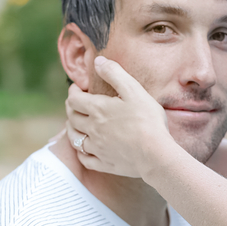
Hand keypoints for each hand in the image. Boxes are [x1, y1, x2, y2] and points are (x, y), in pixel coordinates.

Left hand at [65, 56, 171, 177]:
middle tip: (75, 104)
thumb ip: (115, 73)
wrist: (156, 154)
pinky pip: (85, 159)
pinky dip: (81, 153)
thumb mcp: (134, 90)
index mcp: (98, 109)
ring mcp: (98, 148)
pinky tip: (84, 150)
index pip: (74, 99)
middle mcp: (93, 129)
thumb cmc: (148, 120)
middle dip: (71, 109)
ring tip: (75, 125)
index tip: (76, 88)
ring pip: (74, 139)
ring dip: (72, 130)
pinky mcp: (105, 164)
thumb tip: (98, 61)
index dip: (73, 92)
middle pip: (72, 118)